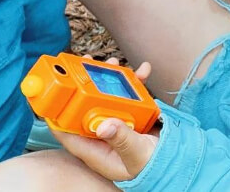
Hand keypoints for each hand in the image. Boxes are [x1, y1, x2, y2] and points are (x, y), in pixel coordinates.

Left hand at [53, 58, 158, 181]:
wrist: (176, 161)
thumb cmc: (152, 166)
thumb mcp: (136, 154)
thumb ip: (121, 140)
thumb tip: (103, 125)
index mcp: (95, 150)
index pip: (68, 131)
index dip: (58, 112)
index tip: (54, 90)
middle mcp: (102, 136)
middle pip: (85, 108)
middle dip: (86, 84)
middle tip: (89, 64)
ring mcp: (116, 125)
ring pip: (106, 98)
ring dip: (110, 79)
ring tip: (114, 63)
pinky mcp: (131, 117)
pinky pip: (129, 97)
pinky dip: (135, 84)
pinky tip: (143, 72)